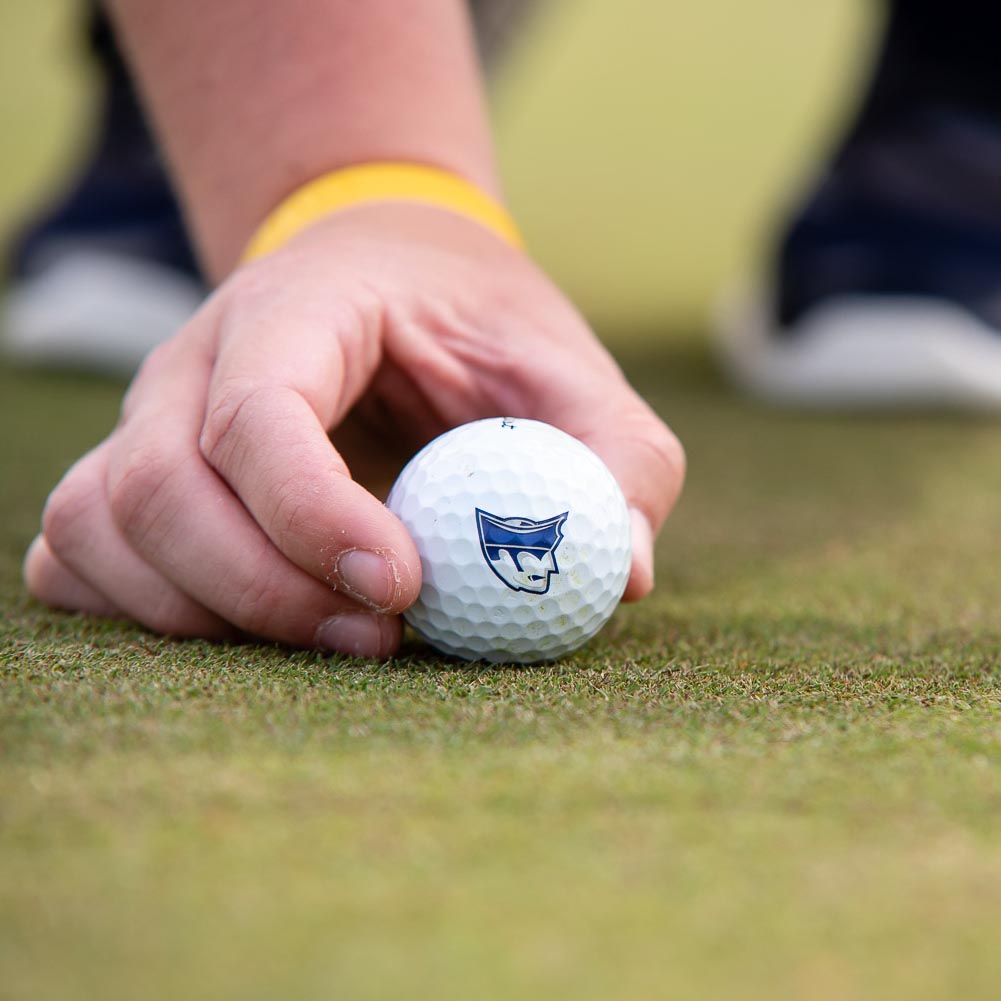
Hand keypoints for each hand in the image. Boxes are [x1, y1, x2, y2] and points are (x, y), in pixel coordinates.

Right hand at [24, 203, 684, 656]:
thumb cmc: (474, 322)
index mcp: (297, 309)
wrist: (384, 269)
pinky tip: (245, 630)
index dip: (311, 515)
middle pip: (157, 490)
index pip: (256, 413)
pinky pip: (79, 555)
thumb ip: (613, 456)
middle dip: (263, 594)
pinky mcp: (133, 474)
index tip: (400, 591)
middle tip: (381, 645)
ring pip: (101, 529)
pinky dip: (142, 615)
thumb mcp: (567, 369)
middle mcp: (194, 361)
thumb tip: (620, 575)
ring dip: (203, 618)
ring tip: (333, 643)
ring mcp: (146, 418)